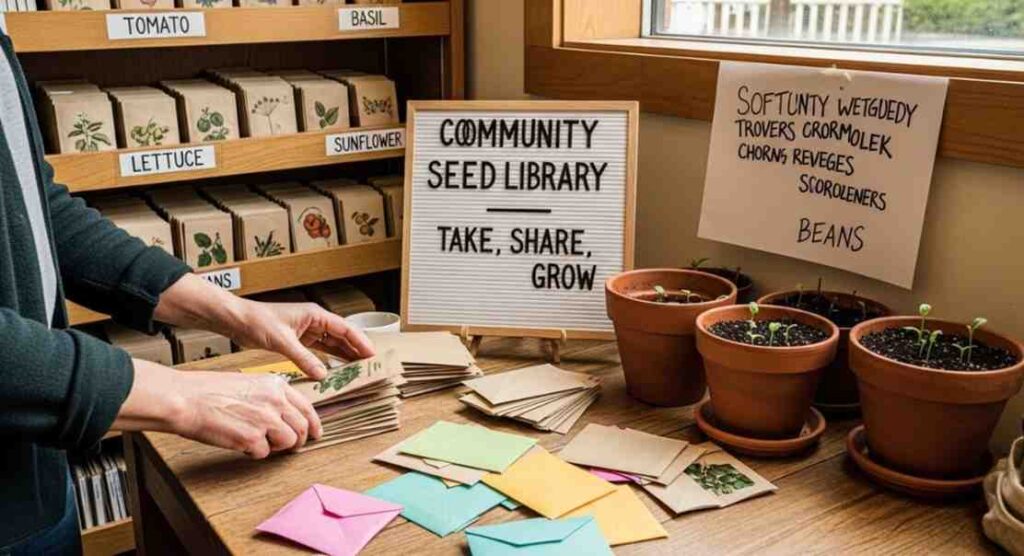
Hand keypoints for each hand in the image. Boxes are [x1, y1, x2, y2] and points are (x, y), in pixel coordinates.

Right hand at [172, 371, 322, 457]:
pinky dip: (252, 452)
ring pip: (288, 443)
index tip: (315, 433)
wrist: (184, 399)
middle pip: (302, 428)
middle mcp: (275, 400)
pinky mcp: (252, 438)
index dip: (314, 424)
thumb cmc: (207, 391)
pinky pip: (263, 453)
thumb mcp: (247, 384)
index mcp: (275, 385)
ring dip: (275, 447)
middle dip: (298, 441)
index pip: (307, 407)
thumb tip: (282, 415)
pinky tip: (238, 442)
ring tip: (256, 442)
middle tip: (290, 447)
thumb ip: (269, 397)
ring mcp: (266, 420)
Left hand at [226, 301, 375, 379]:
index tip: (372, 354)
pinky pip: (319, 351)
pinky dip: (328, 360)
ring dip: (344, 356)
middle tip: (370, 365)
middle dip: (356, 350)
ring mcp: (307, 331)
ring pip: (332, 344)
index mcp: (315, 315)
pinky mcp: (298, 341)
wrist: (237, 320)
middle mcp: (314, 321)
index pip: (344, 329)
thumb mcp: (282, 341)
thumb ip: (303, 358)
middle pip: (342, 336)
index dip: (360, 341)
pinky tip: (335, 370)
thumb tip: (322, 374)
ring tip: (357, 369)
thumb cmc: (258, 322)